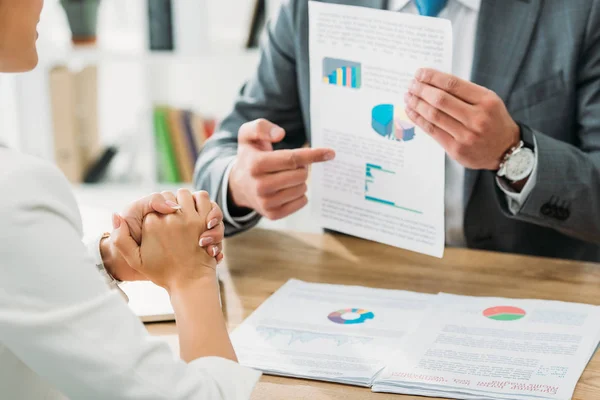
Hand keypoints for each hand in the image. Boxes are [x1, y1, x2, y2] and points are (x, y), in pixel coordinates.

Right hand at [112, 190, 216, 291]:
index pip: (151, 204)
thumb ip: (121, 239)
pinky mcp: (205, 220)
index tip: (159, 222)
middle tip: (172, 216)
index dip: (155, 211)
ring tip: (183, 212)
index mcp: (151, 224)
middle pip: (167, 196)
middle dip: (168, 204)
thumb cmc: (163, 272)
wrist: (190, 282)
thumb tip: (116, 215)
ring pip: (184, 194)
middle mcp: (170, 218)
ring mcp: (189, 218)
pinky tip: (197, 211)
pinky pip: (203, 198)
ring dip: (183, 200)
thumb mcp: (135, 260)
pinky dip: (200, 200)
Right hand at [229, 118, 335, 219]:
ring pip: (303, 188)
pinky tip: (287, 189)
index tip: (330, 153)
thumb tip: (280, 134)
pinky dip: (300, 194)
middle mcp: (260, 186)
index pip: (292, 159)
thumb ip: (261, 127)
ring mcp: (266, 203)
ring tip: (286, 176)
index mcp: (256, 164)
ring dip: (300, 180)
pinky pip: (302, 202)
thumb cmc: (249, 156)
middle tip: (291, 164)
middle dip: (302, 166)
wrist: (238, 185)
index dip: (313, 155)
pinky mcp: (273, 215)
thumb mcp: (248, 135)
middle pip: (301, 174)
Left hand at [404, 68, 519, 169]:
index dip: (433, 77)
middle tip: (411, 84)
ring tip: (408, 96)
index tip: (420, 73)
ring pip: (434, 115)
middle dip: (422, 90)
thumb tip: (434, 82)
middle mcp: (477, 118)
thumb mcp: (488, 101)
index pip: (453, 84)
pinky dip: (419, 119)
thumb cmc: (493, 122)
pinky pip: (432, 131)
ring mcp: (466, 135)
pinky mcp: (456, 149)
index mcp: (486, 101)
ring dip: (417, 104)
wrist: (506, 150)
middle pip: (441, 100)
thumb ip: (465, 93)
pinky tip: (411, 111)